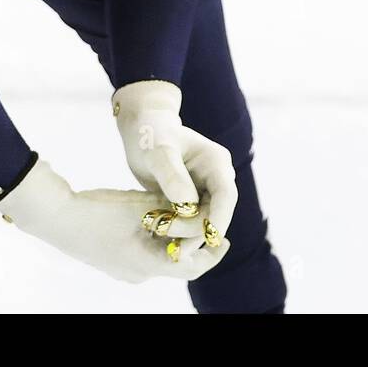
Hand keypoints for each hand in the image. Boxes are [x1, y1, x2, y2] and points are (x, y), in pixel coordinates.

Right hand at [0, 158, 230, 282]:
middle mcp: (139, 274)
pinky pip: (146, 255)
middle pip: (179, 266)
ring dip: (178, 243)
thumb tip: (198, 209)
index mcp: (148, 265)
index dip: (212, 253)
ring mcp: (125, 270)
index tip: (224, 237)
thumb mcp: (142, 205)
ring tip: (188, 222)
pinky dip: (159, 242)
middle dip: (197, 248)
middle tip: (212, 231)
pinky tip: (161, 221)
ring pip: (162, 259)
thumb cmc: (100, 211)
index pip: (192, 266)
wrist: (57, 218)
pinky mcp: (115, 261)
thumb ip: (173, 209)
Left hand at [111, 79, 238, 256]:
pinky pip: (189, 221)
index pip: (227, 196)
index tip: (206, 237)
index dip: (219, 218)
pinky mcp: (190, 200)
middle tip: (162, 229)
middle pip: (215, 213)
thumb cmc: (150, 133)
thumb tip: (188, 206)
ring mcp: (204, 190)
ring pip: (202, 222)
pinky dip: (176, 229)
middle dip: (194, 228)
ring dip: (183, 232)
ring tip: (157, 229)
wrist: (141, 129)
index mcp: (216, 162)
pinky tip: (157, 231)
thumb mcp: (157, 151)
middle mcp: (215, 177)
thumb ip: (172, 175)